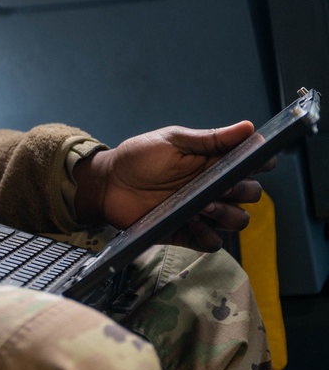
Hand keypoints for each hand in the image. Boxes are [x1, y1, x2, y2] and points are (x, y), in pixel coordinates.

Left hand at [73, 121, 270, 250]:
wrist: (108, 183)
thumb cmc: (138, 157)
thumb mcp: (173, 141)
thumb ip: (210, 139)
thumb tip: (248, 127)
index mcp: (212, 162)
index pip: (251, 165)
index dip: (261, 163)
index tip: (260, 162)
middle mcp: (213, 187)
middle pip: (251, 194)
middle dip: (244, 190)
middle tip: (223, 186)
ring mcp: (203, 211)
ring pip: (237, 221)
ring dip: (227, 214)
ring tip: (203, 204)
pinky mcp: (188, 232)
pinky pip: (212, 242)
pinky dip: (208, 234)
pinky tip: (192, 221)